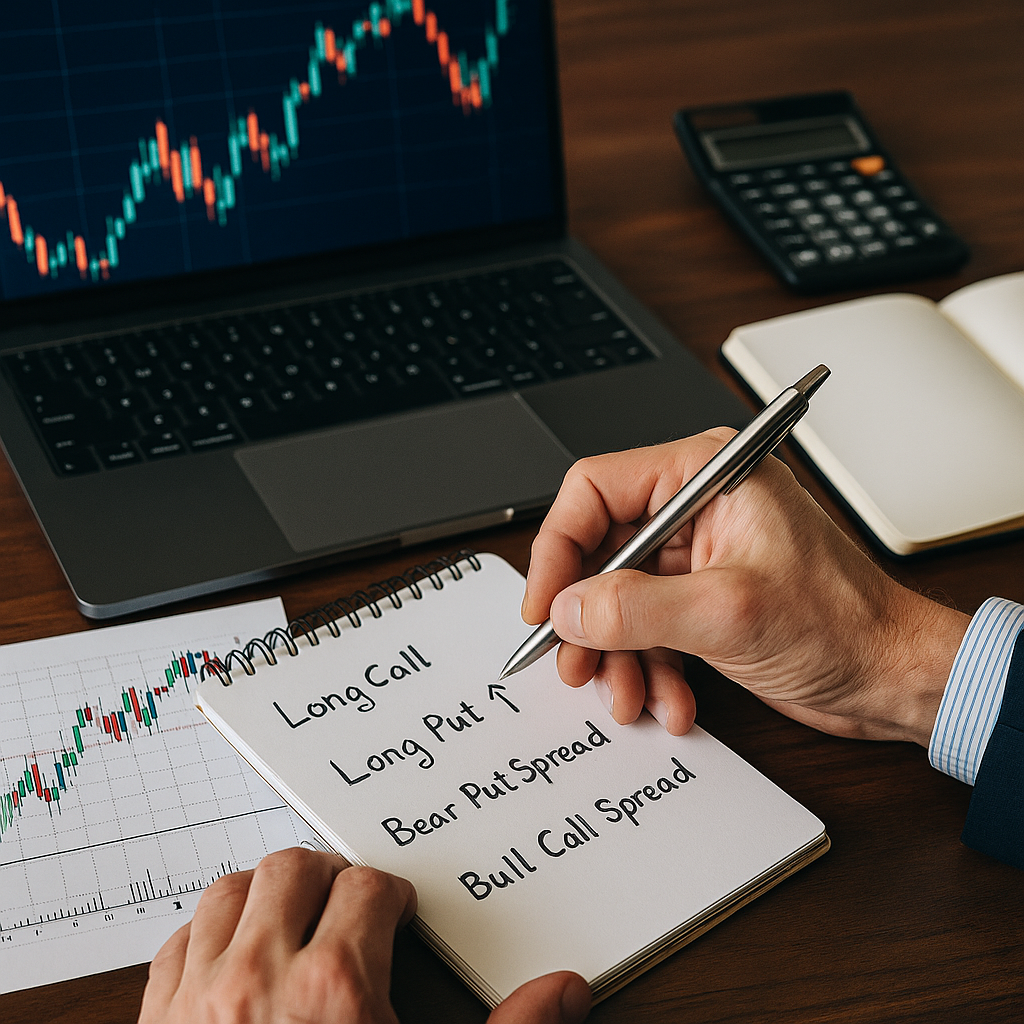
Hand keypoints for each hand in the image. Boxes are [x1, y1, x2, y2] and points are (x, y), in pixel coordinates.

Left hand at [139, 847, 589, 1023]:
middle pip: (295, 868)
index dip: (391, 897)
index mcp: (337, 990)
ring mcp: (200, 998)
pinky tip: (235, 962)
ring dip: (264, 896)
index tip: (396, 917)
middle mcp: (261, 978)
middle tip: (348, 909)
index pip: (368, 887)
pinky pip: (179, 940)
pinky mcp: (156, 1022)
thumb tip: (564, 992)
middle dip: (329, 879)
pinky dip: (208, 935)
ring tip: (293, 925)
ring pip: (231, 891)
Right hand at [523, 430, 969, 745]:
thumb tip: (567, 609)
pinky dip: (648, 666)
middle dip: (586, 616)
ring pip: (617, 597)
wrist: (894, 677)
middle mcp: (697, 507)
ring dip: (616, 653)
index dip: (558, 548)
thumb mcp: (728, 613)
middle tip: (575, 662)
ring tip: (627, 694)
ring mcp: (699, 555)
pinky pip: (646, 627)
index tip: (545, 604)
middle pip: (600, 550)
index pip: (596, 489)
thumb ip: (636, 608)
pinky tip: (669, 698)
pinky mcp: (702, 598)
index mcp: (705, 475)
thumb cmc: (846, 623)